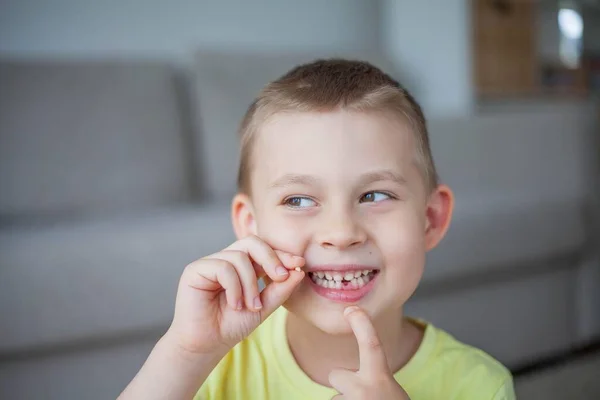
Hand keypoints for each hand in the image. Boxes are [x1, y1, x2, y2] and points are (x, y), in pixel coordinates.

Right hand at [164, 235, 304, 355]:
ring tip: (251, 306)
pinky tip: (235, 305)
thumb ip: (280, 289)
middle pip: (252, 243)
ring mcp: (210, 263)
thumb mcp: (264, 307)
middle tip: (281, 277)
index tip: (299, 264)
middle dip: (271, 258)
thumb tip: (299, 270)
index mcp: (242, 266)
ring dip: (251, 284)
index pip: (263, 250)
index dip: (281, 254)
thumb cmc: (232, 326)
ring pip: (240, 257)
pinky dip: (235, 287)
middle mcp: (226, 260)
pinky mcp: (195, 270)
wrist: (207, 345)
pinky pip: (223, 267)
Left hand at [329, 306, 409, 399]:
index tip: (352, 309)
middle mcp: (362, 391)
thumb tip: (354, 375)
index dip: (362, 325)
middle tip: (362, 395)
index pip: (371, 345)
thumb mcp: (391, 390)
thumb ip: (375, 376)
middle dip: (344, 382)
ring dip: (347, 399)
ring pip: (337, 395)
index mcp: (381, 380)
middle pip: (336, 374)